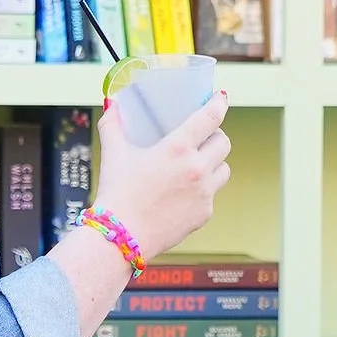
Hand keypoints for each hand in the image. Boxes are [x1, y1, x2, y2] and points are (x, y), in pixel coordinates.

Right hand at [93, 93, 230, 260]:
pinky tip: (185, 192)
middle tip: (204, 137)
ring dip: (215, 163)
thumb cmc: (117, 195)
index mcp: (177, 148)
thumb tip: (112, 105)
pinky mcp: (204, 213)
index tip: (221, 98)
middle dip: (215, 136)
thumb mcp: (114, 155)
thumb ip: (113, 125)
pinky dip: (203, 190)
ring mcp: (204, 193)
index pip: (211, 117)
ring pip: (224, 169)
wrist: (121, 238)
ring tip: (198, 165)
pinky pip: (212, 195)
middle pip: (223, 142)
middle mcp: (197, 168)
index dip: (219, 104)